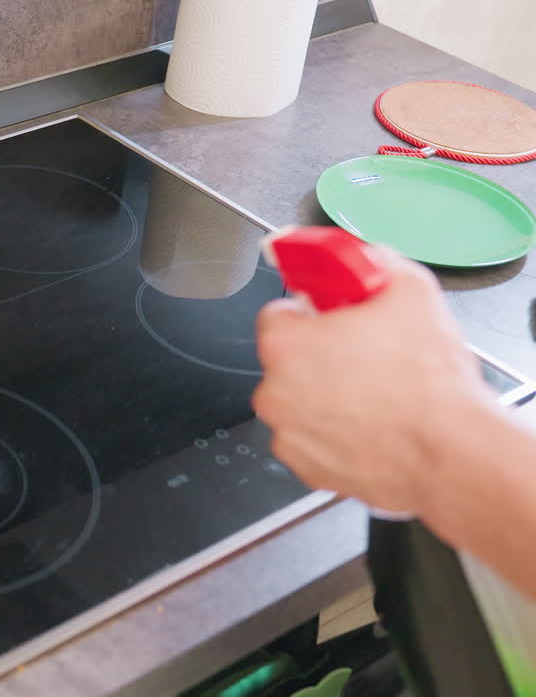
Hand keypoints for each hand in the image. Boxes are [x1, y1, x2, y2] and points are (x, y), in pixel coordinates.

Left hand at [252, 247, 490, 513]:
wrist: (451, 451)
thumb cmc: (428, 382)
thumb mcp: (410, 290)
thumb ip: (374, 264)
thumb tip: (364, 258)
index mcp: (285, 344)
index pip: (278, 314)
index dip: (312, 313)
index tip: (333, 318)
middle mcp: (274, 390)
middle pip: (288, 361)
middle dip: (319, 356)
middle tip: (365, 357)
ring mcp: (287, 432)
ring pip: (299, 402)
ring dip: (325, 397)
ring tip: (375, 396)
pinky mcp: (305, 465)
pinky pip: (311, 440)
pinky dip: (332, 434)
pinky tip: (370, 427)